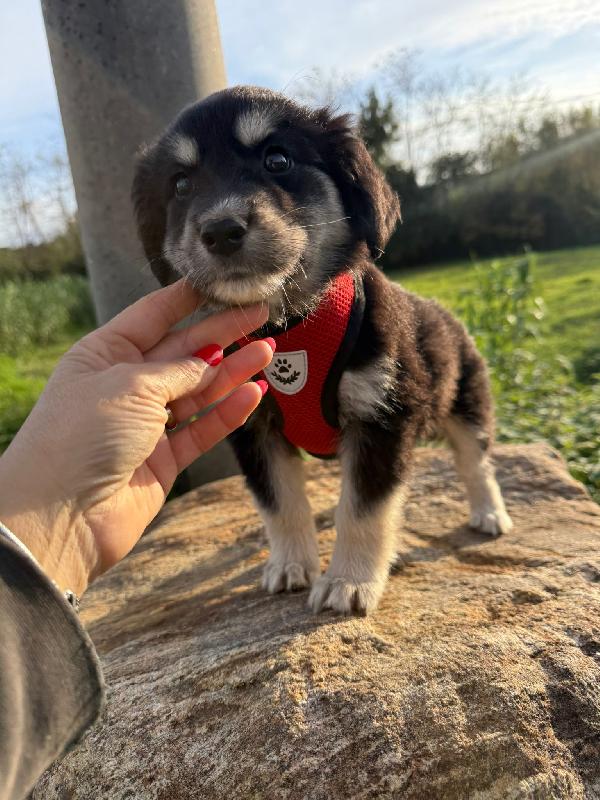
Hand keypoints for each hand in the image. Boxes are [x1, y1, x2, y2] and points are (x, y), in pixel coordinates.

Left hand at [0, 279, 272, 595]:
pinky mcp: (163, 459)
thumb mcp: (130, 385)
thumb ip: (178, 370)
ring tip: (267, 352)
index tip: (221, 283)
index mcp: (104, 355)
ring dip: (233, 371)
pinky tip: (253, 394)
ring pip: (198, 391)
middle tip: (261, 315)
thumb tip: (211, 361)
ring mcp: (146, 424)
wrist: (63, 515)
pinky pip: (202, 429)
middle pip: (183, 352)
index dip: (188, 298)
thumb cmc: (81, 436)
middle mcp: (125, 385)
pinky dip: (228, 412)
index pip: (153, 316)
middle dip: (222, 333)